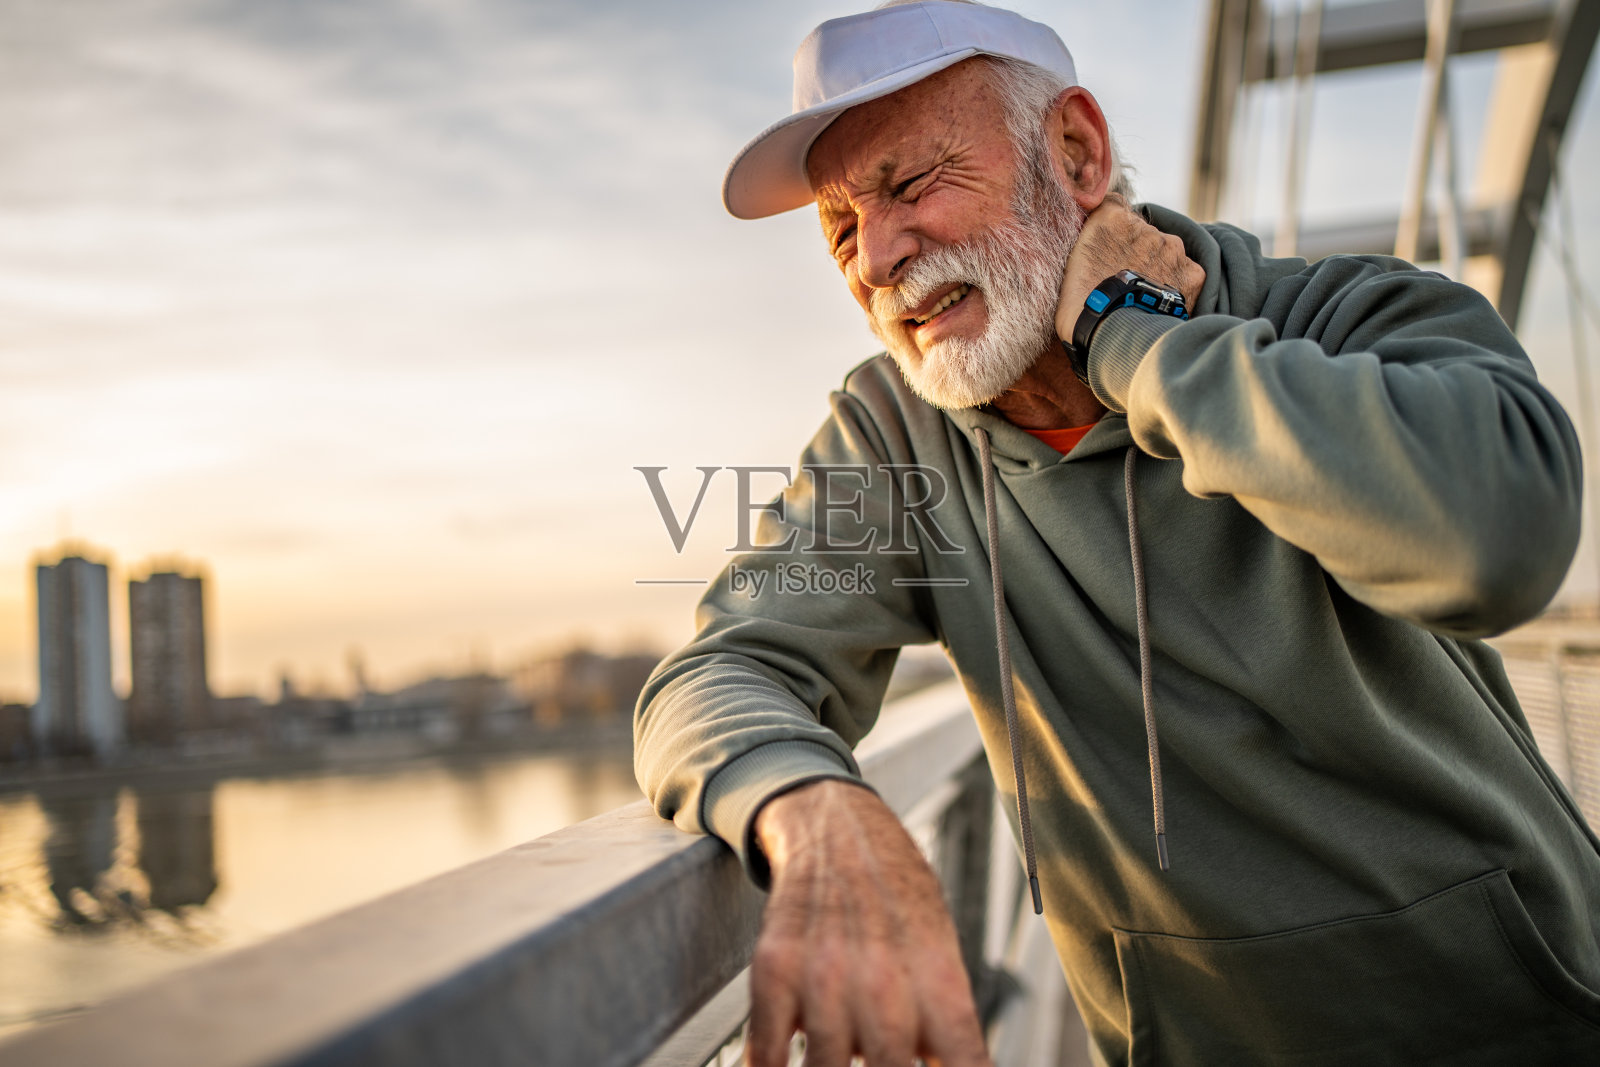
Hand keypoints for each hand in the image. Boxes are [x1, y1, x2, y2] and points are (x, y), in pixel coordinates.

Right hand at [746, 779, 991, 1066]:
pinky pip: (766, 1051)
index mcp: (938, 978)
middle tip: (884, 1061)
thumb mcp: (939, 949)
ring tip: (838, 1057)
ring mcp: (825, 977)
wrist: (837, 828)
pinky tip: (784, 1065)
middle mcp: (884, 982)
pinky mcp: (775, 971)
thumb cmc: (897, 897)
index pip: (964, 1061)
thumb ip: (945, 1020)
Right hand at [1054, 194, 1205, 344]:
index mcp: (1111, 218)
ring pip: (1167, 253)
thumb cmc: (1081, 306)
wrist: (1112, 335)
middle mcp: (1146, 227)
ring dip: (1158, 267)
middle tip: (1123, 280)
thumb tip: (1093, 241)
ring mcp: (1172, 249)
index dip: (1112, 229)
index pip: (1115, 206)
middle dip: (1136, 252)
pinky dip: (1177, 287)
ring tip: (1141, 296)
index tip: (1107, 249)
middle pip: (1144, 233)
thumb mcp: (1068, 263)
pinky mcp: (1192, 273)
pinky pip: (1186, 275)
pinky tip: (1159, 304)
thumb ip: (1085, 240)